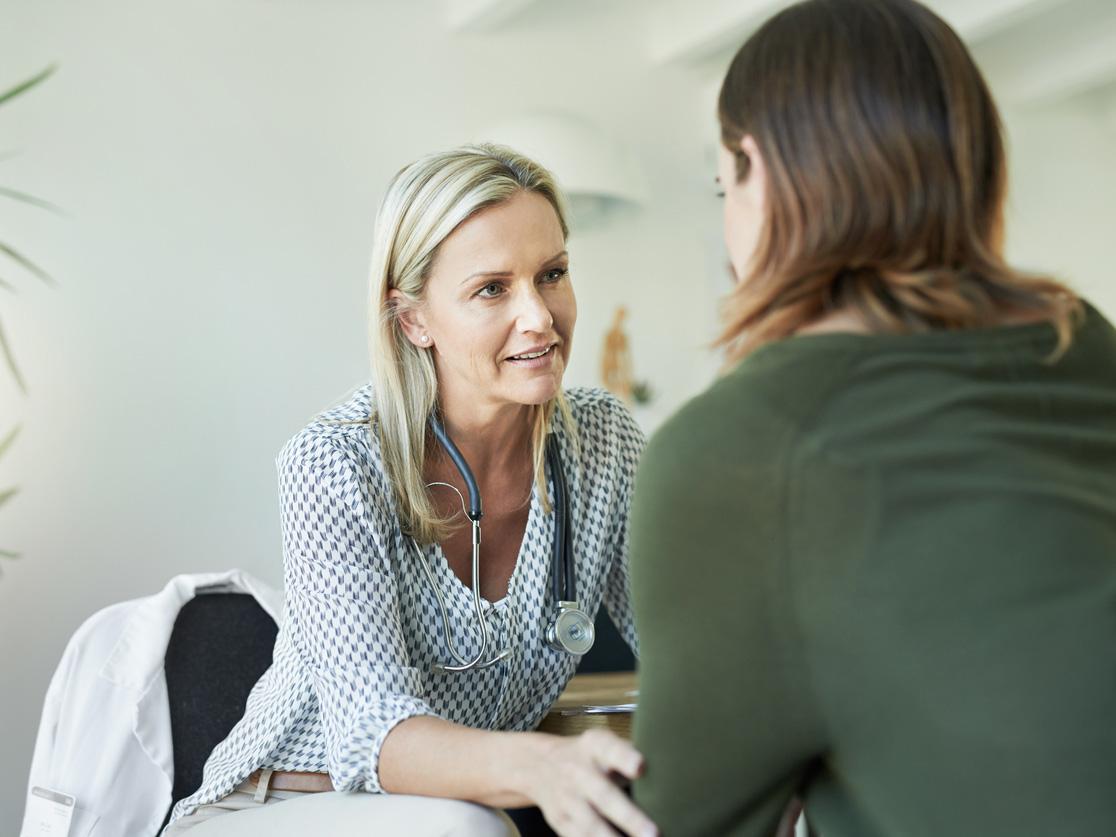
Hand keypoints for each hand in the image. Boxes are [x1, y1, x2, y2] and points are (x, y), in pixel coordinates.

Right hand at [524, 729, 657, 836]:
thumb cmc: (588, 756)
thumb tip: (671, 763)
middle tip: (653, 833)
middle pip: (603, 795)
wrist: (540, 766)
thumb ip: (630, 754)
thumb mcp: (604, 744)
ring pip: (590, 824)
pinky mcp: (561, 822)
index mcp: (594, 746)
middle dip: (628, 817)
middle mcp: (578, 771)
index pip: (610, 749)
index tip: (641, 767)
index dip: (625, 758)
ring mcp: (567, 799)